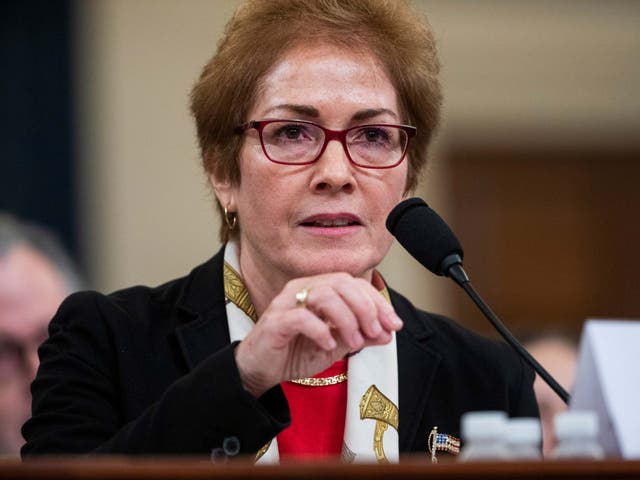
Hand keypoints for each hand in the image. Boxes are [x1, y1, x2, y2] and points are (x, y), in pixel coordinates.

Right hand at [234, 273, 402, 396]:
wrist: (261, 371)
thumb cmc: (295, 352)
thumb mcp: (336, 345)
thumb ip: (361, 336)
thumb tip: (389, 332)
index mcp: (318, 289)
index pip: (354, 284)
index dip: (377, 302)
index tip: (393, 325)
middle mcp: (302, 288)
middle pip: (342, 283)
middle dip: (365, 308)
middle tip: (375, 332)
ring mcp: (287, 302)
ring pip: (324, 295)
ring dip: (346, 319)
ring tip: (354, 343)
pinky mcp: (275, 321)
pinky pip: (301, 317)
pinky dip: (321, 329)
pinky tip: (328, 344)